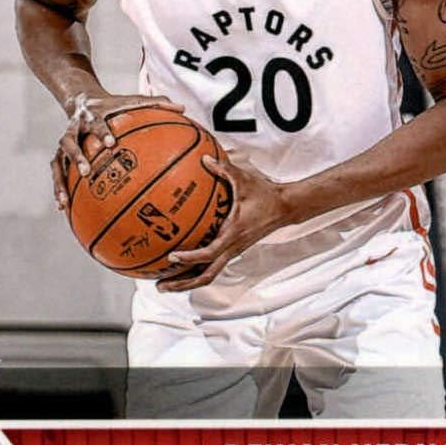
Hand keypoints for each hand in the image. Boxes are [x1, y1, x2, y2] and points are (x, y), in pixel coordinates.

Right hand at [52, 90, 183, 213]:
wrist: (82, 99)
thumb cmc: (113, 105)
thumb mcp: (131, 101)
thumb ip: (156, 103)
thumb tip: (183, 107)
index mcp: (93, 115)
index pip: (98, 122)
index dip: (102, 132)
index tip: (111, 143)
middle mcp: (75, 128)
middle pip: (72, 141)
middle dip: (78, 156)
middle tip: (86, 172)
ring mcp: (65, 141)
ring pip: (59, 161)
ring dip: (60, 180)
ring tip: (65, 199)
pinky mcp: (59, 153)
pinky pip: (57, 173)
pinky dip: (59, 189)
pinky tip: (63, 209)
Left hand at [155, 154, 294, 291]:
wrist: (285, 207)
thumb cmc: (265, 194)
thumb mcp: (243, 179)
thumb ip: (223, 169)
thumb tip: (204, 159)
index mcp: (234, 233)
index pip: (209, 253)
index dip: (190, 257)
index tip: (172, 257)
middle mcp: (233, 247)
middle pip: (206, 276)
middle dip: (182, 283)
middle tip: (160, 285)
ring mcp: (233, 251)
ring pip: (208, 275)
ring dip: (187, 282)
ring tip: (165, 284)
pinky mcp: (233, 250)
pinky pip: (212, 265)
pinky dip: (195, 270)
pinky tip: (181, 266)